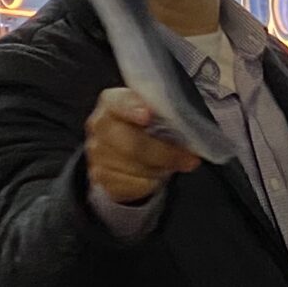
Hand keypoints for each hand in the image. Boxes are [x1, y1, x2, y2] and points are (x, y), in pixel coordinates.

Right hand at [85, 87, 202, 204]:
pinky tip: (155, 175)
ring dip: (160, 169)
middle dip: (165, 153)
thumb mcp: (155, 111)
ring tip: (171, 165)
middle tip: (189, 159)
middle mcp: (100, 125)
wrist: (126, 152)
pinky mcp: (101, 176)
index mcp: (112, 101)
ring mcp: (97, 152)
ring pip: (136, 168)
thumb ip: (165, 111)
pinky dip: (150, 182)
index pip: (120, 102)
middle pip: (132, 143)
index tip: (148, 114)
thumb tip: (190, 125)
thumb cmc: (145, 127)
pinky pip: (133, 184)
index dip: (133, 108)